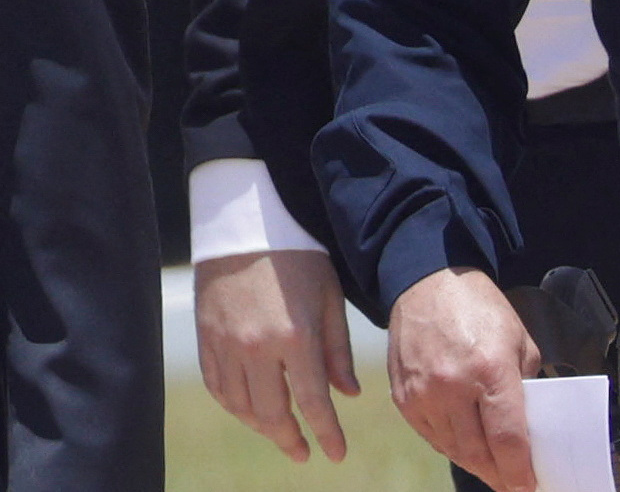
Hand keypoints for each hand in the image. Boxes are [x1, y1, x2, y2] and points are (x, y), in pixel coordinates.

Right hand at [195, 249, 360, 462]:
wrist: (244, 227)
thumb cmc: (299, 258)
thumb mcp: (329, 297)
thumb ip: (338, 349)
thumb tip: (349, 394)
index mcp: (295, 336)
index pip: (313, 401)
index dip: (326, 433)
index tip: (335, 455)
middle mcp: (257, 349)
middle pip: (273, 414)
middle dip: (291, 439)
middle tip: (305, 454)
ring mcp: (226, 349)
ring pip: (243, 408)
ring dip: (264, 428)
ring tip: (284, 435)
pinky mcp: (206, 344)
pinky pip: (220, 390)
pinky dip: (237, 408)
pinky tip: (252, 412)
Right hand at [387, 267, 543, 491]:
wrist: (427, 284)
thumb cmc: (479, 307)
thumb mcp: (519, 338)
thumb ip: (525, 383)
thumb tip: (529, 423)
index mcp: (489, 369)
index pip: (507, 436)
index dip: (519, 468)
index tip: (529, 485)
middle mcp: (452, 387)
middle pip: (478, 451)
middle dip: (500, 474)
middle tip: (516, 484)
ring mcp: (423, 396)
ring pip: (453, 450)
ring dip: (477, 465)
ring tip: (496, 472)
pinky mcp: (404, 400)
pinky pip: (432, 437)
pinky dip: (452, 448)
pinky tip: (468, 450)